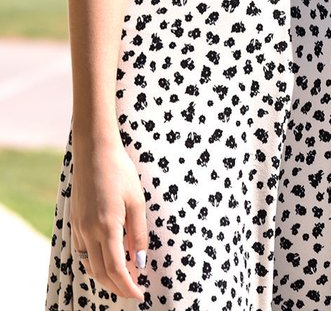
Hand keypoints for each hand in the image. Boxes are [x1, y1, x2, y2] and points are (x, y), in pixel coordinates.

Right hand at [70, 139, 148, 299]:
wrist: (94, 151)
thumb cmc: (120, 172)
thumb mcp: (137, 201)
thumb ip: (138, 234)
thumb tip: (140, 262)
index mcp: (107, 227)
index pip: (117, 270)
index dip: (128, 287)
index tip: (140, 295)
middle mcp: (88, 232)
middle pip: (101, 273)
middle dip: (117, 287)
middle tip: (133, 292)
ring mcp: (78, 227)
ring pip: (89, 265)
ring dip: (105, 278)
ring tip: (123, 280)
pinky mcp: (74, 222)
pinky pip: (82, 252)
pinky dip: (94, 263)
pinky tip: (106, 260)